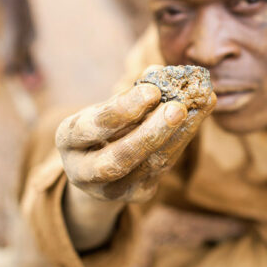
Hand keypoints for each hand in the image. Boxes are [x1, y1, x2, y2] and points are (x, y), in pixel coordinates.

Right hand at [56, 65, 215, 205]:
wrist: (96, 168)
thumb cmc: (101, 127)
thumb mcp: (105, 108)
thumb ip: (129, 93)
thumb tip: (158, 71)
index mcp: (68, 139)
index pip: (93, 127)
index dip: (123, 109)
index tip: (152, 90)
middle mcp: (84, 170)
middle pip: (120, 158)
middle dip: (151, 133)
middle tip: (178, 108)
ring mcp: (111, 189)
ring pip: (148, 166)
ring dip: (177, 136)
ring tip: (199, 107)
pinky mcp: (136, 195)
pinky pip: (163, 168)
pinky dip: (182, 141)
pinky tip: (198, 117)